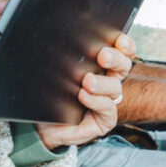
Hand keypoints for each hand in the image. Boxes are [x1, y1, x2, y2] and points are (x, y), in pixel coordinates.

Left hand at [35, 33, 135, 150]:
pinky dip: (96, 101)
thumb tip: (63, 41)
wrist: (40, 126)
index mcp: (100, 67)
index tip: (119, 40)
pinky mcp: (104, 120)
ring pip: (115, 87)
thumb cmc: (49, 96)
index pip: (120, 52)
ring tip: (87, 81)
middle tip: (103, 56)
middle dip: (116, 58)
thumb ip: (64, 58)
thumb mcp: (55, 72)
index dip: (124, 45)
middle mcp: (107, 82)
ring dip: (102, 83)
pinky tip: (83, 96)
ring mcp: (107, 102)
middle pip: (123, 66)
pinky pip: (107, 109)